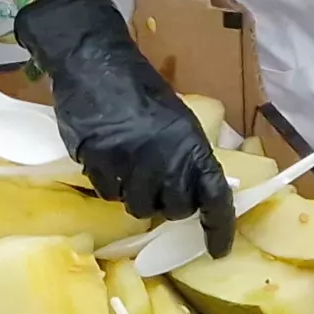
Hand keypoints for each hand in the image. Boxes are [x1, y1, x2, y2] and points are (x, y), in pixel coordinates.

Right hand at [12, 0, 232, 254]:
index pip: (214, 198)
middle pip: (174, 209)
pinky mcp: (98, 165)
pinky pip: (108, 194)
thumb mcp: (177, 120)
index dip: (218, 228)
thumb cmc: (139, 89)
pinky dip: (109, 183)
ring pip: (138, 207)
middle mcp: (164, 161)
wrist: (94, 63)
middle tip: (160, 186)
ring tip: (130, 168)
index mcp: (191, 146)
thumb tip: (195, 191)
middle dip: (169, 204)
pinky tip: (107, 159)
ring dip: (137, 195)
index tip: (217, 250)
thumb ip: (188, 157)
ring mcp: (130, 165)